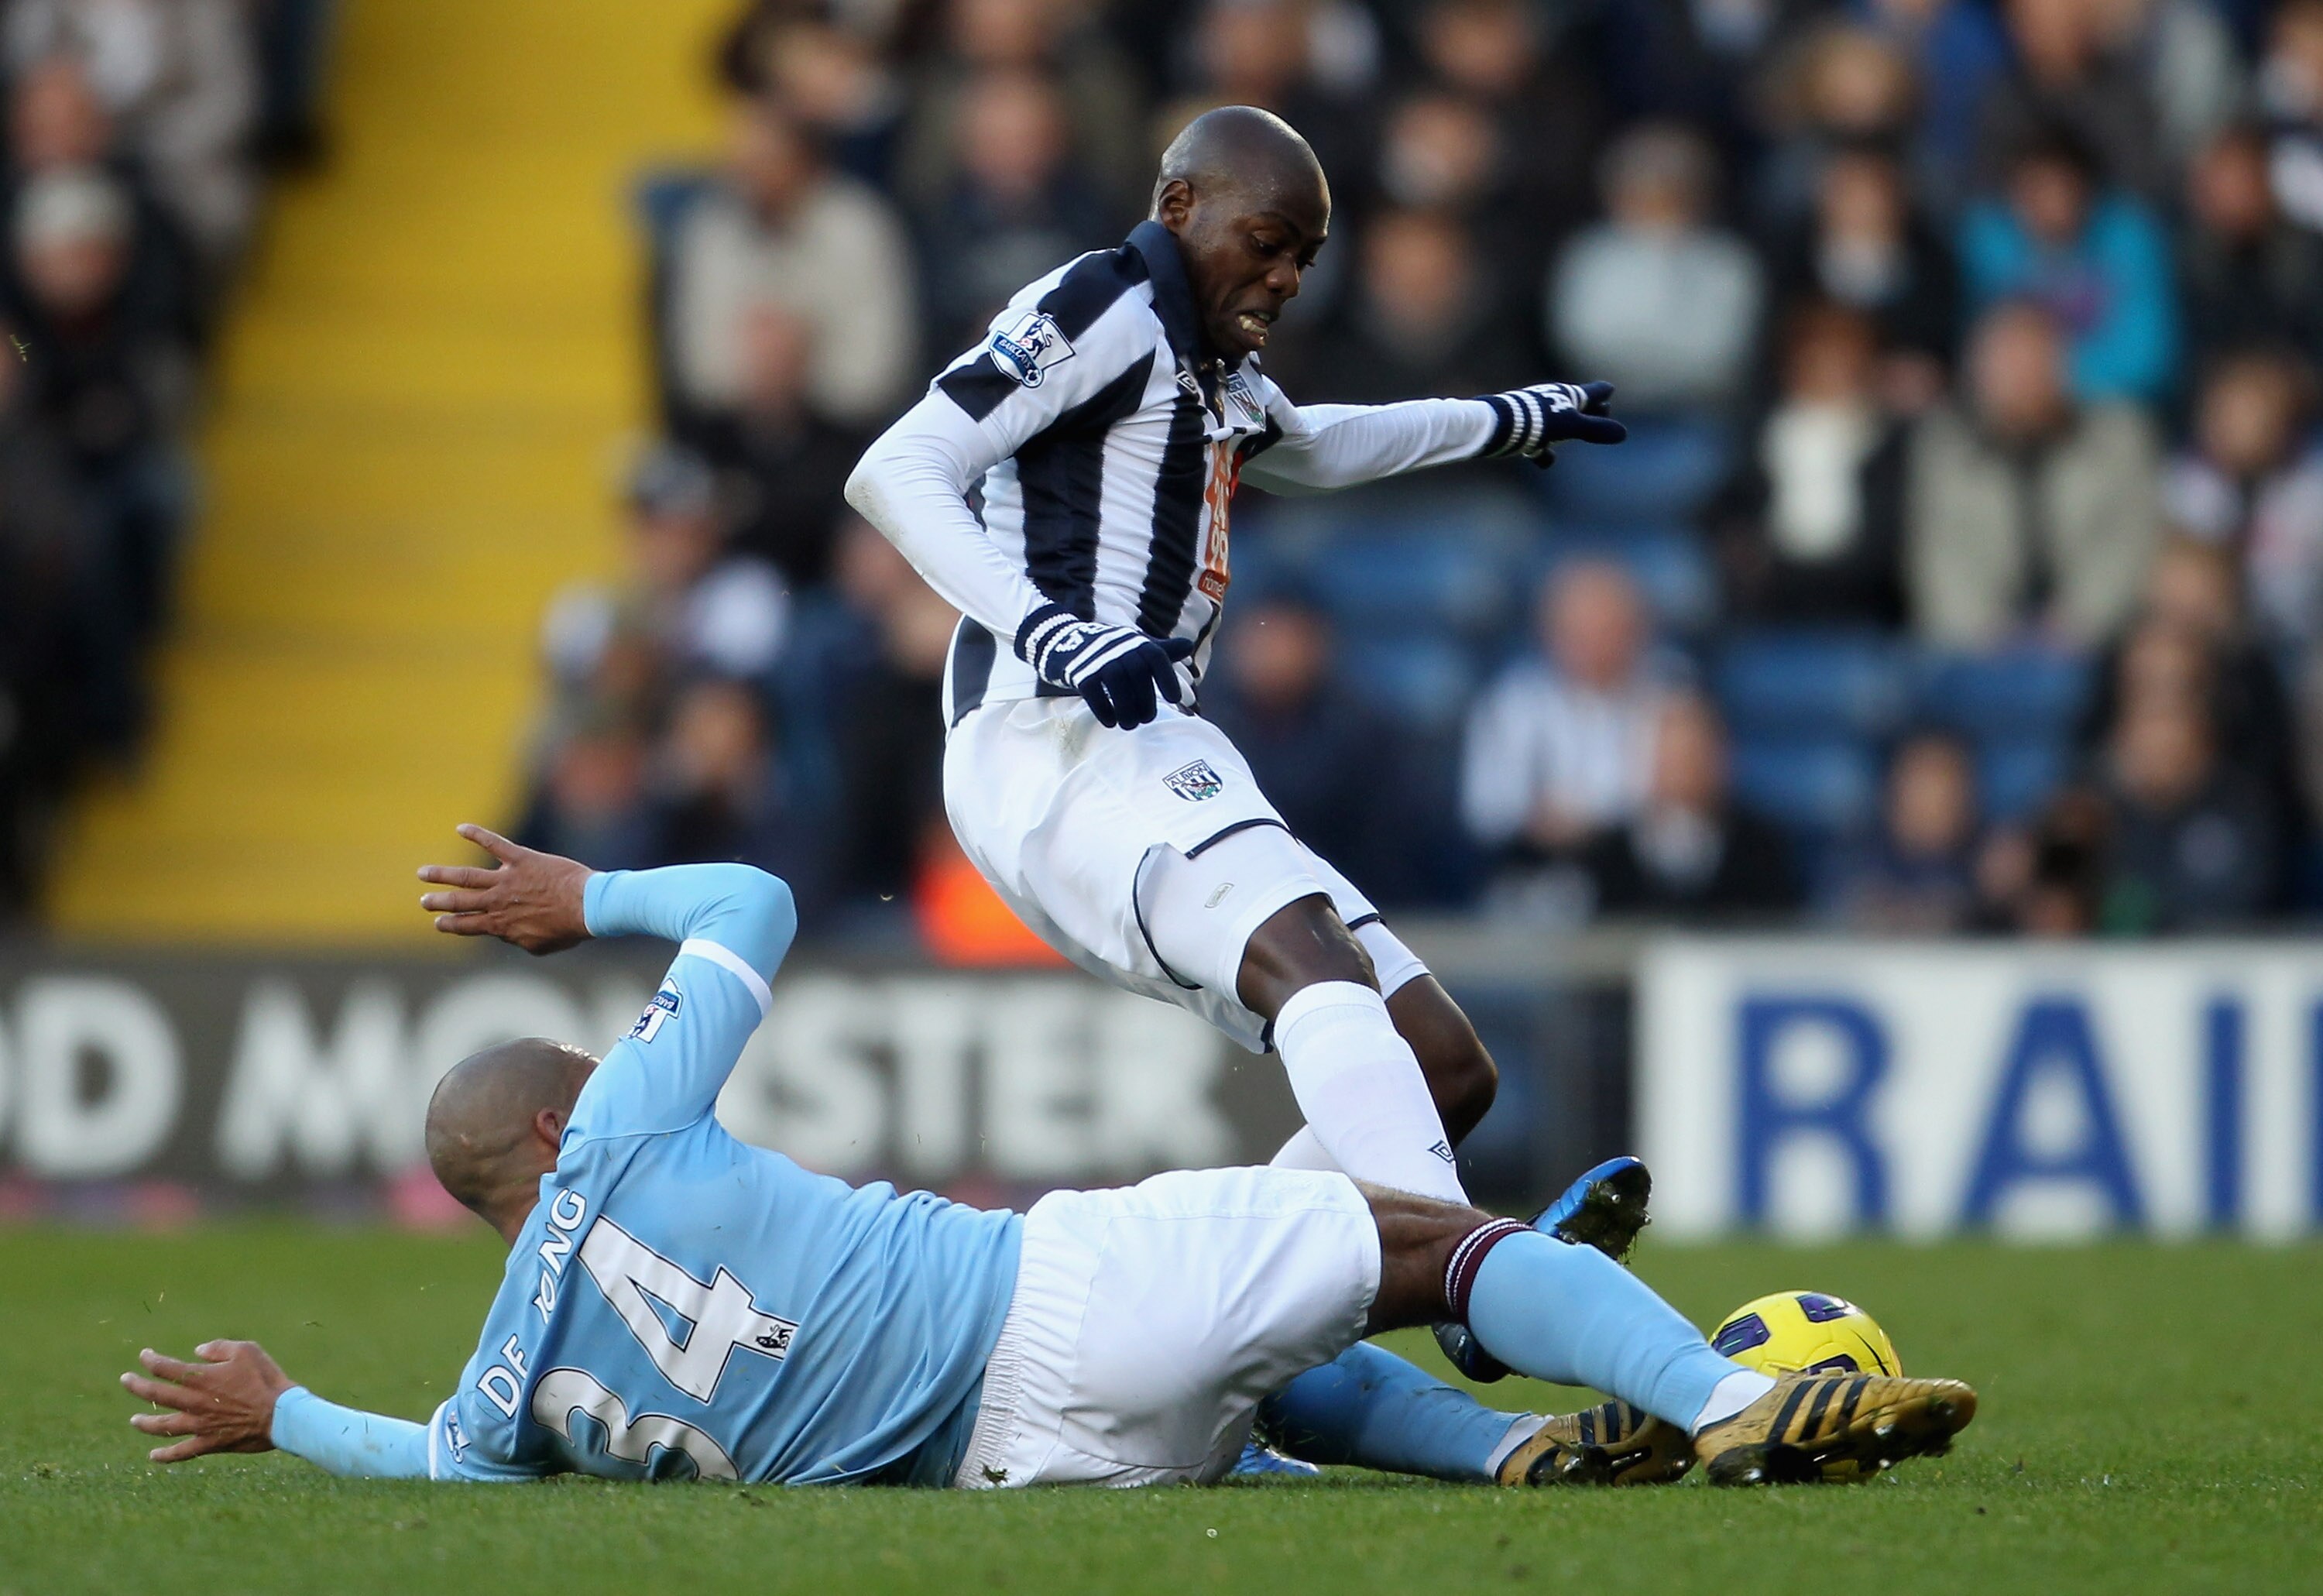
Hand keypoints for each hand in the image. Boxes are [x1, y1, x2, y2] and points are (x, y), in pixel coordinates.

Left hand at [121, 1341, 293, 1463]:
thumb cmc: (266, 1379)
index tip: (144, 1355)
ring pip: (163, 1426)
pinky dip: (166, 1456)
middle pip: (156, 1394)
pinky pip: (182, 1452)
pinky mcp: (209, 1443)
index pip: (166, 1368)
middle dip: (137, 1386)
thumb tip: (197, 1352)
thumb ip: (219, 1348)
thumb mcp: (247, 1351)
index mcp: (202, 1378)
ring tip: (133, 1420)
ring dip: (145, 1423)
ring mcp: (200, 1425)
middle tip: (125, 1380)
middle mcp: (195, 1402)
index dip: (151, 1360)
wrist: (281, 1414)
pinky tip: (153, 1457)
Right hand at [417, 823, 592, 953]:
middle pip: (459, 902)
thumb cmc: (568, 928)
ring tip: (423, 873)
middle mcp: (497, 902)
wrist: (586, 907)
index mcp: (501, 925)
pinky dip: (476, 834)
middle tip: (423, 901)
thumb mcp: (539, 945)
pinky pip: (494, 844)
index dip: (450, 924)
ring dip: (442, 875)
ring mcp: (507, 880)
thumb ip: (518, 940)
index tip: (437, 923)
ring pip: (465, 876)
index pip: (467, 925)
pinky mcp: (520, 860)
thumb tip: (508, 935)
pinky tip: (461, 828)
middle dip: (439, 902)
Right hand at [1015, 604, 1196, 729]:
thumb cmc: (1110, 650)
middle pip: (1138, 675)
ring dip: (1126, 709)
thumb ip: (1161, 650)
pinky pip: (1094, 692)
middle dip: (1145, 701)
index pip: (1156, 657)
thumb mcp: (1135, 646)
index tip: (1175, 699)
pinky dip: (1104, 710)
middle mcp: (1119, 647)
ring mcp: (1098, 659)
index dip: (1167, 678)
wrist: (1066, 643)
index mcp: (1136, 642)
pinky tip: (1110, 722)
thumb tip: (1188, 645)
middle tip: (1146, 720)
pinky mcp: (1080, 672)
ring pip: (1117, 685)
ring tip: (1130, 725)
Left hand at [1478, 380, 1626, 466]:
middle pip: (1577, 405)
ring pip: (1558, 421)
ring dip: (1567, 427)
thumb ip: (1596, 430)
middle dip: (1589, 408)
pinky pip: (1538, 441)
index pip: (1593, 393)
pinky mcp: (1522, 430)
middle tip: (1602, 409)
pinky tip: (1546, 460)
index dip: (1602, 393)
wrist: (1500, 425)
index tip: (1609, 390)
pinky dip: (1544, 449)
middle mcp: (1552, 400)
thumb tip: (1623, 434)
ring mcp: (1537, 415)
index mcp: (1568, 395)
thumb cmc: (1540, 421)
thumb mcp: (1573, 426)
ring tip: (1573, 433)